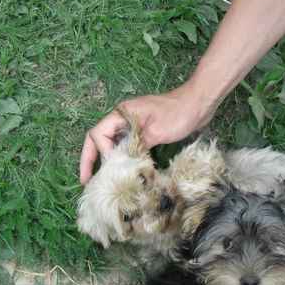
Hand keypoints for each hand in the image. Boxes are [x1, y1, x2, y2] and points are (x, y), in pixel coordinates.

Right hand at [79, 86, 219, 183]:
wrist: (200, 103)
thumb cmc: (178, 113)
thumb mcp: (155, 132)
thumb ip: (136, 147)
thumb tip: (124, 165)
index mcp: (121, 114)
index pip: (98, 134)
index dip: (98, 153)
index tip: (108, 168)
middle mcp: (124, 118)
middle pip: (99, 139)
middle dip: (90, 159)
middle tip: (85, 181)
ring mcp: (134, 125)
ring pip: (113, 144)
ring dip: (107, 160)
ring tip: (103, 181)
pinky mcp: (146, 132)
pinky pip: (128, 146)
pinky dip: (124, 158)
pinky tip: (125, 172)